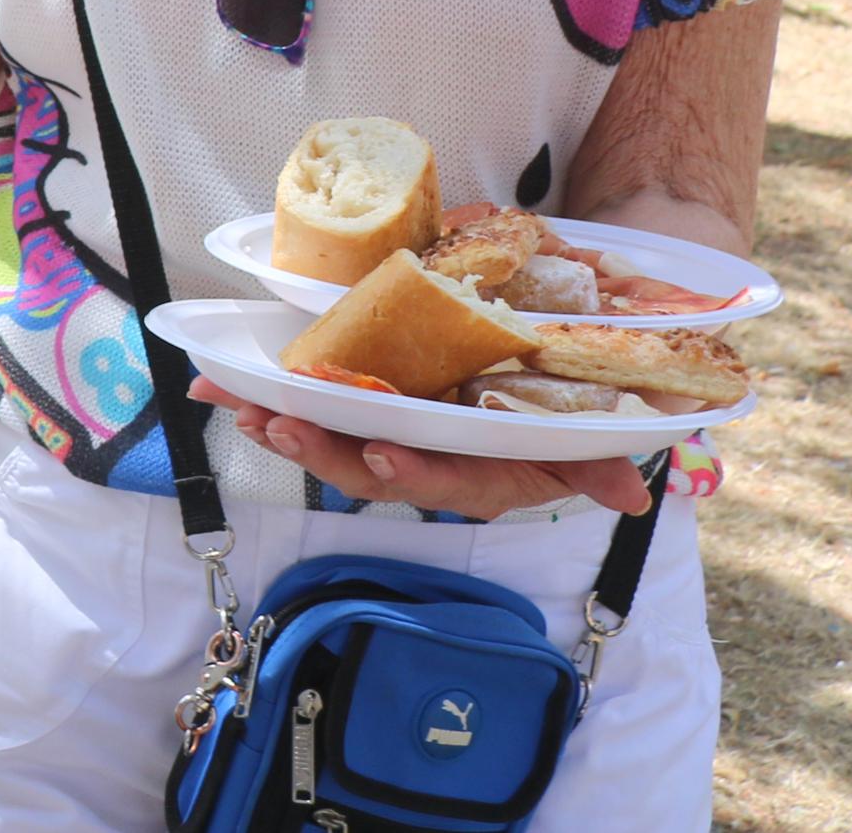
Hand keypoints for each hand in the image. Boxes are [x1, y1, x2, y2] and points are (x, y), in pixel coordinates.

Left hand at [191, 381, 650, 520]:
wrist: (544, 360)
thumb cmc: (562, 400)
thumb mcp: (586, 430)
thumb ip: (596, 459)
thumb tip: (629, 492)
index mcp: (483, 470)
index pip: (449, 481)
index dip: (415, 473)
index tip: (381, 455)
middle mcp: (432, 458)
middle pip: (373, 471)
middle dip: (326, 454)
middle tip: (285, 427)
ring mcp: (393, 434)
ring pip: (334, 444)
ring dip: (287, 429)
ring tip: (246, 411)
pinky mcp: (362, 404)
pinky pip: (312, 410)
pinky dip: (267, 401)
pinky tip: (222, 392)